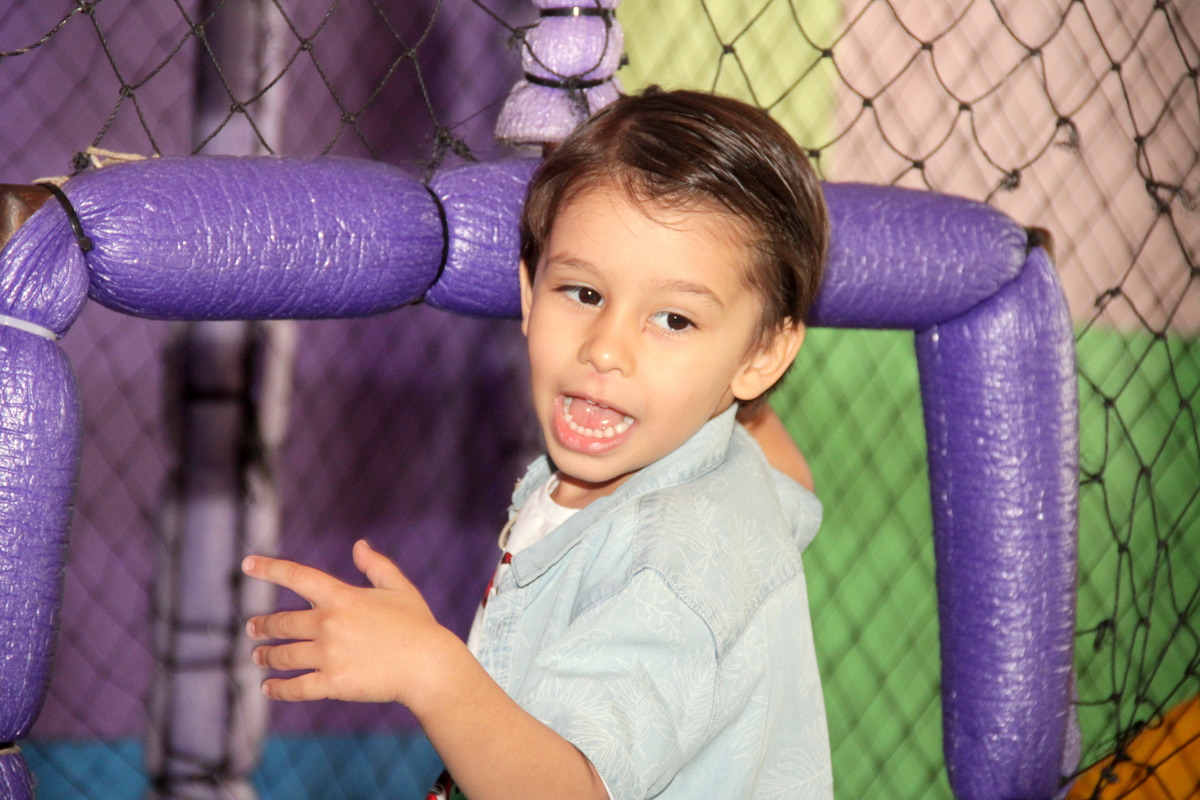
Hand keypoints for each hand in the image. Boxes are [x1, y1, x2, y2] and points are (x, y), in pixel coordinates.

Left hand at [243, 539, 458, 708]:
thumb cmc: (418, 625)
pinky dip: (278, 689)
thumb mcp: (400, 588)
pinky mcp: (332, 684)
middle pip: (281, 623)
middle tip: (252, 627)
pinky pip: (295, 688)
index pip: (297, 576)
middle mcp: (329, 624)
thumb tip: (359, 545)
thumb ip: (376, 565)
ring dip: (266, 656)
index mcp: (342, 597)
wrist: (429, 666)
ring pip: (283, 656)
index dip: (269, 568)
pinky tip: (268, 688)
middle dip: (262, 625)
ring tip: (258, 656)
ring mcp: (328, 656)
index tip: (247, 563)